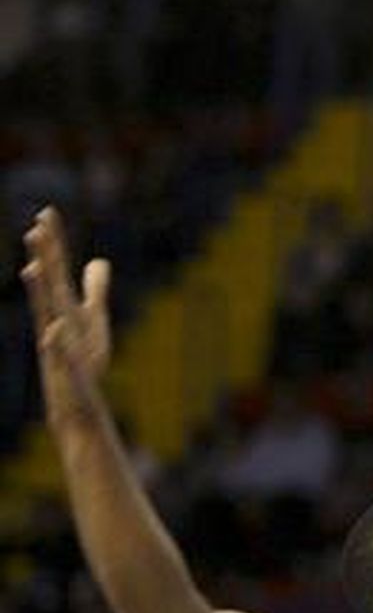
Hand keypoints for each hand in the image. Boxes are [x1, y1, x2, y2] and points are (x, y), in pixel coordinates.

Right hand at [21, 207, 113, 425]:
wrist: (78, 400)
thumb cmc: (84, 359)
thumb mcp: (94, 319)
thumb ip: (95, 290)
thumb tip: (99, 260)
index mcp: (63, 308)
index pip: (57, 270)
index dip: (54, 243)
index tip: (47, 212)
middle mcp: (55, 320)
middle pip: (48, 285)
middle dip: (42, 258)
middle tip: (34, 229)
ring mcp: (57, 343)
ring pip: (46, 314)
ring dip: (39, 293)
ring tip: (33, 267)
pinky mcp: (66, 367)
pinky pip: (59, 352)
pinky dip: (56, 340)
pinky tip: (55, 327)